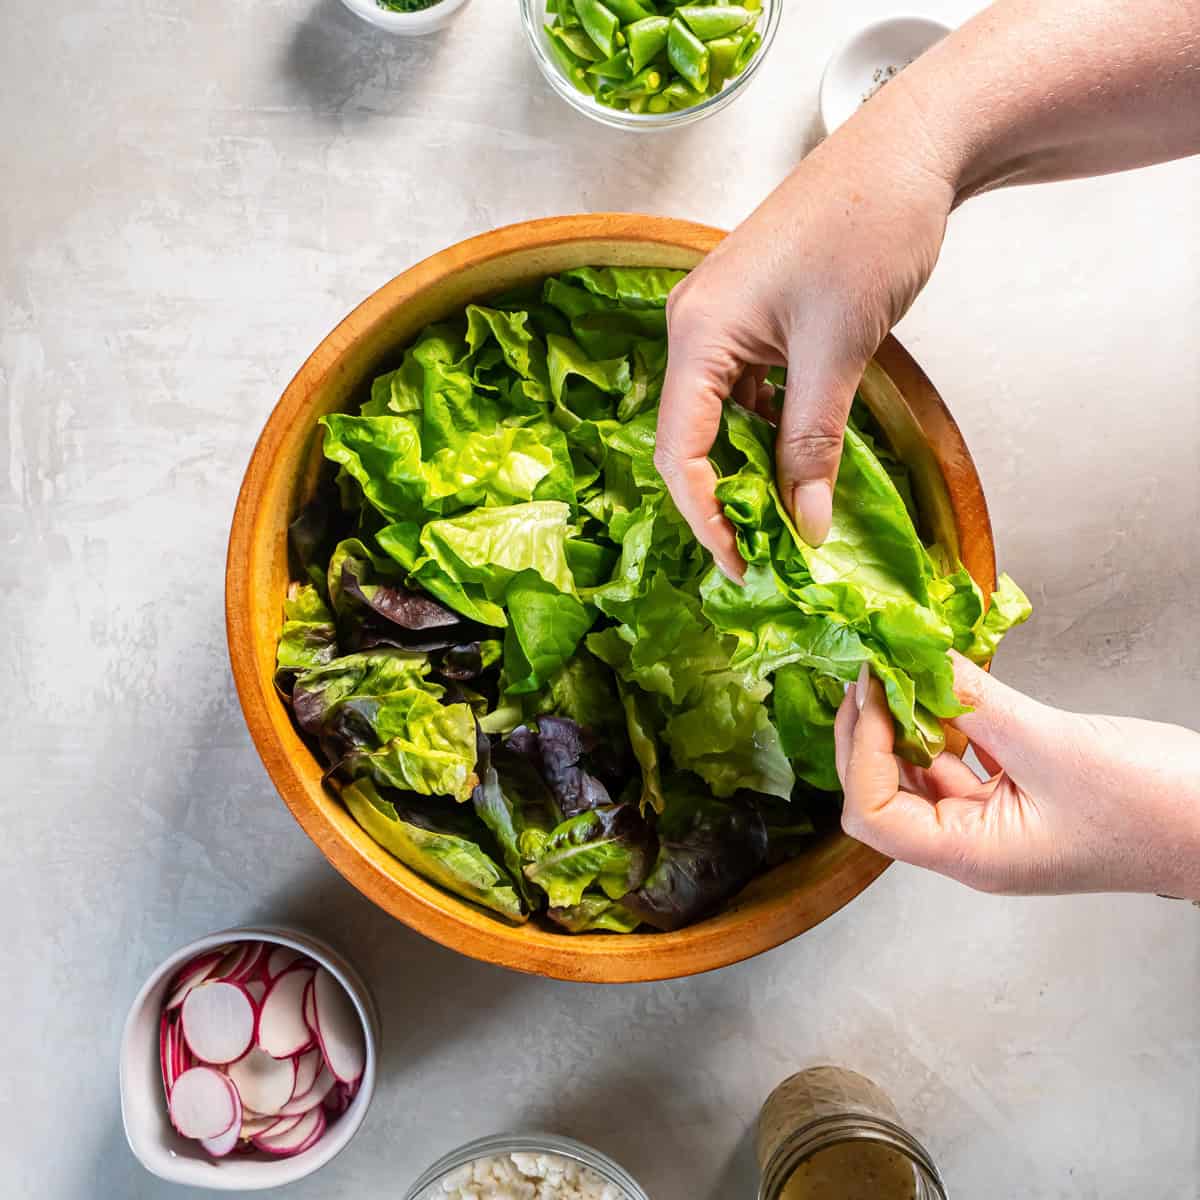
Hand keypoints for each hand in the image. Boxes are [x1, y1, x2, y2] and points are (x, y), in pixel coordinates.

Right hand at [654, 84, 955, 576]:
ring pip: (719, 421)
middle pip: (689, 440)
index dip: (706, 517)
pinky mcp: (752, 321)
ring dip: (749, 471)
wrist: (907, 151)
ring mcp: (721, 323)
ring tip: (784, 520)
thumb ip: (813, 442)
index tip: (743, 566)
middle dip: (724, 501)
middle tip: (766, 553)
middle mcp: (694, 329)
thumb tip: (804, 526)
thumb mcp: (839, 349)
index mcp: (697, 332)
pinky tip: (797, 461)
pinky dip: (767, 435)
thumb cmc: (868, 230)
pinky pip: (745, 396)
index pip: (679, 450)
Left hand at [837, 654, 1199, 898]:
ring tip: (903, 670)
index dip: (863, 750)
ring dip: (905, 724)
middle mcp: (972, 847)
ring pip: (921, 773)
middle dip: (871, 733)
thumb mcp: (1052, 744)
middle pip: (885, 793)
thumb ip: (976, 700)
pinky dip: (945, 724)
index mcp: (972, 856)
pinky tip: (945, 687)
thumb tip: (919, 658)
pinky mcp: (1016, 799)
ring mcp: (993, 825)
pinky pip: (960, 762)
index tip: (873, 689)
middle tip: (875, 670)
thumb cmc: (1158, 808)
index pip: (873, 812)